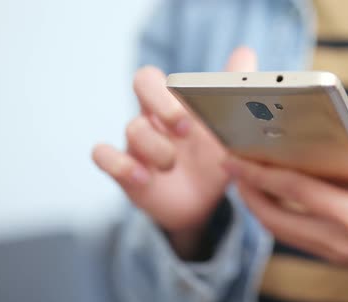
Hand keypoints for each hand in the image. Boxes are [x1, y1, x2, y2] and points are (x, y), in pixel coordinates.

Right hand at [92, 47, 257, 256]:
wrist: (204, 203)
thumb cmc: (214, 160)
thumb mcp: (229, 132)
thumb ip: (236, 96)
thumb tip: (244, 52)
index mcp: (175, 104)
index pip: (159, 76)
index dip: (169, 91)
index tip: (192, 118)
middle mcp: (153, 117)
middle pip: (142, 82)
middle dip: (162, 103)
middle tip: (184, 129)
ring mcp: (137, 144)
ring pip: (132, 128)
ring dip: (157, 148)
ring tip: (172, 165)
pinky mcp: (126, 172)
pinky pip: (103, 156)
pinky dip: (120, 165)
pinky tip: (144, 178)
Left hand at [223, 132, 347, 270]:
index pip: (297, 192)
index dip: (263, 174)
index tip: (237, 157)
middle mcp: (339, 240)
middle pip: (277, 218)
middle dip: (248, 191)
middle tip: (228, 165)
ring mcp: (333, 252)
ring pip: (281, 231)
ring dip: (256, 205)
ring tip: (241, 179)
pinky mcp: (332, 255)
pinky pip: (292, 236)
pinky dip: (274, 216)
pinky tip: (268, 196)